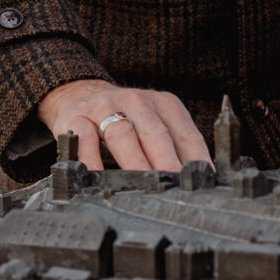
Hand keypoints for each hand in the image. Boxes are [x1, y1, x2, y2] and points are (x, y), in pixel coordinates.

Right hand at [37, 79, 210, 170]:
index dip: (196, 159)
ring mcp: (105, 107)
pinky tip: (97, 177)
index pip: (186, 133)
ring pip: (122, 135)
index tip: (202, 181)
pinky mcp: (77, 118)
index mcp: (164, 105)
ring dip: (134, 162)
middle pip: (155, 134)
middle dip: (167, 162)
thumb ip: (173, 148)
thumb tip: (194, 184)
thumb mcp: (153, 124)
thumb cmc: (125, 119)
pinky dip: (91, 159)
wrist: (78, 94)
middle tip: (175, 185)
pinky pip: (85, 139)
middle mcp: (137, 102)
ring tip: (144, 185)